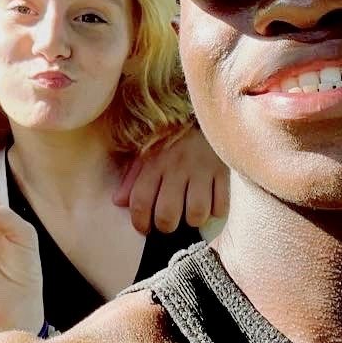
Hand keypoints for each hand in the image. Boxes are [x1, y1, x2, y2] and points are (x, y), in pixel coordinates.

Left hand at [114, 126, 228, 233]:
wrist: (202, 114)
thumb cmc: (170, 139)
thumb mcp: (146, 152)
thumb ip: (132, 178)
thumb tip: (118, 202)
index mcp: (153, 164)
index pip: (140, 201)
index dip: (140, 222)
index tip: (145, 228)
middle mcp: (176, 168)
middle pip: (168, 213)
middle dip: (166, 227)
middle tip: (169, 224)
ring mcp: (201, 170)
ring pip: (196, 212)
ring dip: (193, 221)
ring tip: (190, 216)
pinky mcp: (222, 171)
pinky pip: (221, 204)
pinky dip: (216, 211)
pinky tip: (211, 206)